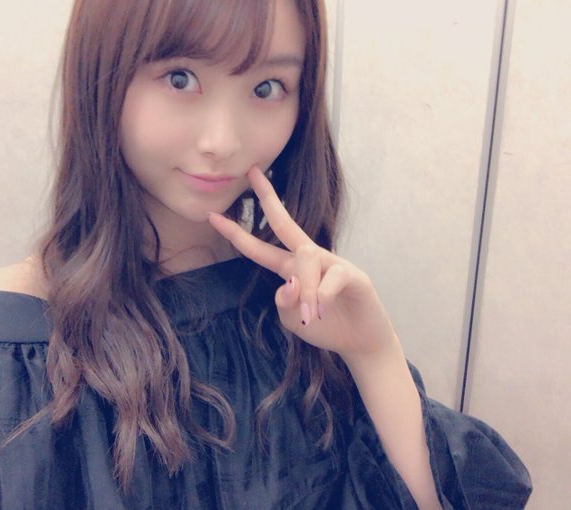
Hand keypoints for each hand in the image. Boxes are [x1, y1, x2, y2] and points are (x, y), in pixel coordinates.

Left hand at [208, 166, 400, 363]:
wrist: (361, 343)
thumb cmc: (325, 327)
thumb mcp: (294, 319)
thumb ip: (284, 303)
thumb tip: (289, 283)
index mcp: (291, 269)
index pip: (259, 248)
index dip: (236, 234)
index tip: (212, 216)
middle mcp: (310, 259)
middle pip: (285, 223)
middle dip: (267, 198)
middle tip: (252, 172)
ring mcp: (333, 263)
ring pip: (306, 258)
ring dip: (305, 291)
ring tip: (310, 315)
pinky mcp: (354, 274)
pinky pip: (332, 278)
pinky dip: (323, 298)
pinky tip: (324, 312)